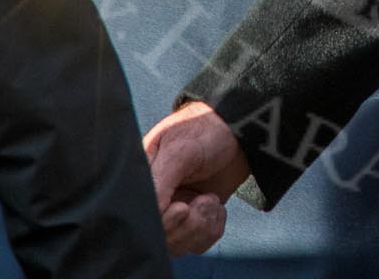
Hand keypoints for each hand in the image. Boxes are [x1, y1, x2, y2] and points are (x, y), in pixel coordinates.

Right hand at [142, 100, 250, 255]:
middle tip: (205, 200)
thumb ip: (161, 180)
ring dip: (202, 226)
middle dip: (188, 225)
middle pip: (160, 238)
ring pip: (179, 245)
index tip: (184, 207)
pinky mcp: (192, 222)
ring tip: (211, 199)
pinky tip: (217, 207)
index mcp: (141, 182)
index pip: (141, 216)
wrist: (238, 135)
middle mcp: (153, 201)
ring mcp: (172, 214)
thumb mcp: (180, 150)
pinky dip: (212, 229)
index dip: (163, 221)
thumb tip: (150, 213)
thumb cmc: (206, 132)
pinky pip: (198, 244)